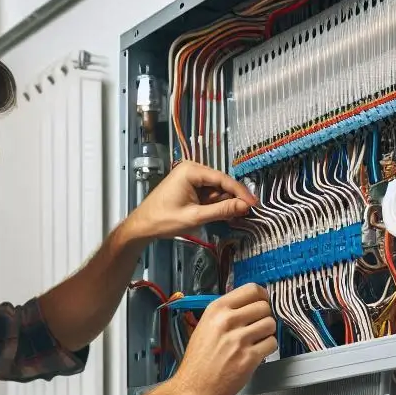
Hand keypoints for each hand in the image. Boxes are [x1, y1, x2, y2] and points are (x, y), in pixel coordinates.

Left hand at [124, 161, 257, 242]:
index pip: (222, 179)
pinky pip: (207, 193)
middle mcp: (191, 169)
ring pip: (215, 189)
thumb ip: (221, 210)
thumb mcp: (195, 217)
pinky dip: (214, 204)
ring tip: (231, 217)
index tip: (253, 203)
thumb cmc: (163, 220)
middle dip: (231, 198)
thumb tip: (244, 206)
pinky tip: (219, 214)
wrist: (142, 226)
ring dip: (222, 203)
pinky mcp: (188, 186)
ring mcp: (189, 177)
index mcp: (191, 170)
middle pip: (220, 183)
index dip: (240, 192)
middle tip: (245, 213)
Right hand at [172, 284, 276, 394]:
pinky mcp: (248, 358)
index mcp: (216, 310)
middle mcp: (227, 321)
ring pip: (270, 324)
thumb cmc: (198, 360)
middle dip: (265, 316)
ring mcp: (239, 340)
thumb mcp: (205, 326)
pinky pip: (271, 343)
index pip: (251, 289)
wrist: (192, 387)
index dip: (262, 296)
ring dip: (267, 332)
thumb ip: (226, 313)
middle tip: (257, 327)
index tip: (262, 303)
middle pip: (264, 306)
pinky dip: (268, 348)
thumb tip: (249, 304)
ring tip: (256, 341)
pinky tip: (256, 353)